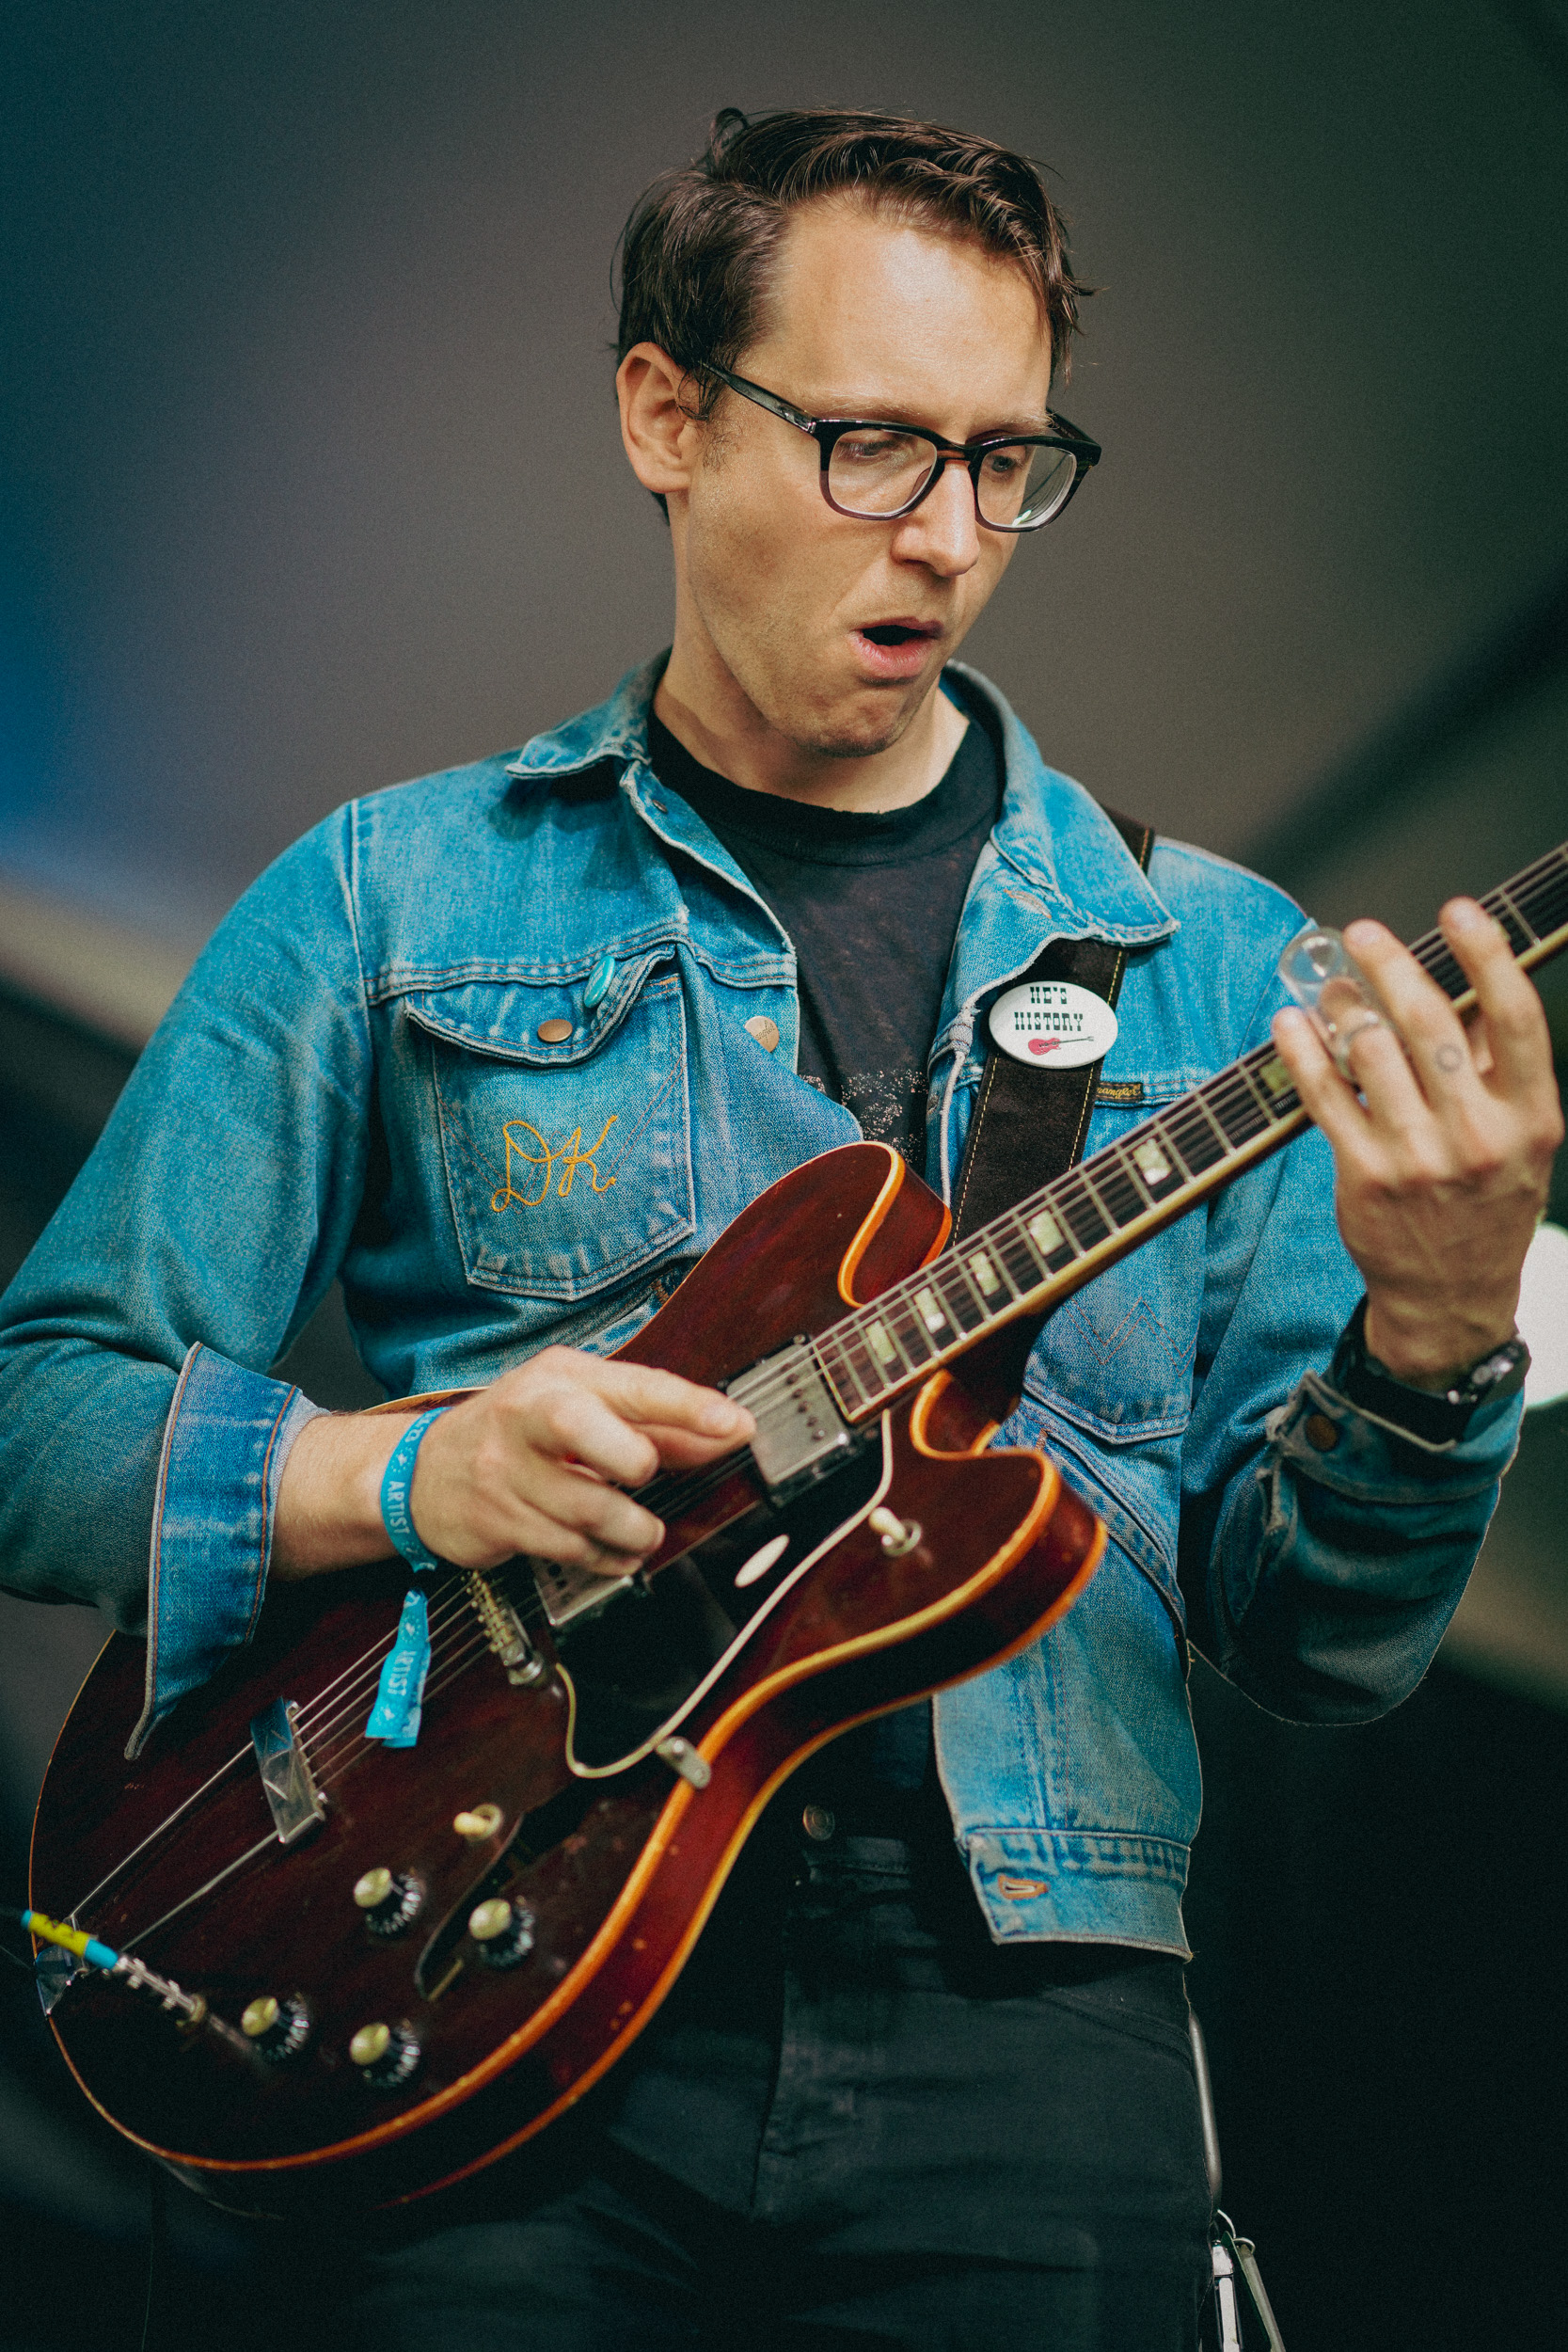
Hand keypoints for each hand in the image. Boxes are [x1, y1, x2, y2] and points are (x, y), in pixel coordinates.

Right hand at [273, 1348, 752, 1580]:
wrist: (422, 1472)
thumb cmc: (519, 1431)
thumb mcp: (582, 1406)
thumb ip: (657, 1421)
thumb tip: (728, 1433)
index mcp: (560, 1377)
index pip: (631, 1385)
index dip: (687, 1406)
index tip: (734, 1425)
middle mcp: (528, 1416)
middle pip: (584, 1430)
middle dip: (632, 1462)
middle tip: (645, 1477)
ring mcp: (507, 1471)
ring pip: (586, 1507)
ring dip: (631, 1529)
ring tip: (641, 1530)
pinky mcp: (499, 1521)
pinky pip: (570, 1548)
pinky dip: (605, 1558)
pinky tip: (611, 1551)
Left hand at [1272, 898, 1562, 1387]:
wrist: (1453, 1299)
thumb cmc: (1486, 1208)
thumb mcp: (1519, 1140)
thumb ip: (1497, 1069)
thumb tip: (1463, 986)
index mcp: (1531, 1117)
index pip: (1515, 1017)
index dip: (1488, 955)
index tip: (1459, 912)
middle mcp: (1479, 1135)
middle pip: (1432, 1024)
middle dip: (1393, 965)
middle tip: (1365, 932)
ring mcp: (1420, 1158)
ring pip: (1372, 1053)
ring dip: (1344, 1005)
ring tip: (1331, 983)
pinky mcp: (1366, 1177)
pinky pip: (1326, 1096)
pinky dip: (1304, 1051)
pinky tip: (1292, 1023)